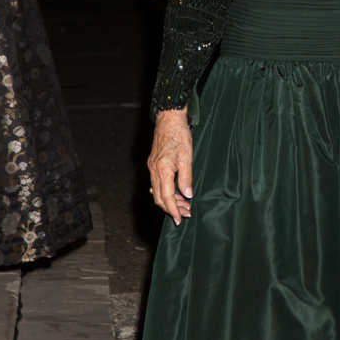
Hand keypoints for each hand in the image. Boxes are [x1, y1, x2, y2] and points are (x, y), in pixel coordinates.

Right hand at [148, 108, 192, 224]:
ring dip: (169, 201)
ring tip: (184, 205)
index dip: (172, 210)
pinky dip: (164, 192)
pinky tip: (173, 193)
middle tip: (185, 214)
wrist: (169, 119)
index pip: (166, 197)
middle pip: (159, 197)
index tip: (179, 219)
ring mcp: (152, 167)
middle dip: (171, 208)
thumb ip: (186, 177)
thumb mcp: (187, 157)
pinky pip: (156, 184)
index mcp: (162, 170)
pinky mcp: (153, 164)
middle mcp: (154, 170)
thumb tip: (187, 195)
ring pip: (157, 191)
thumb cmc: (179, 135)